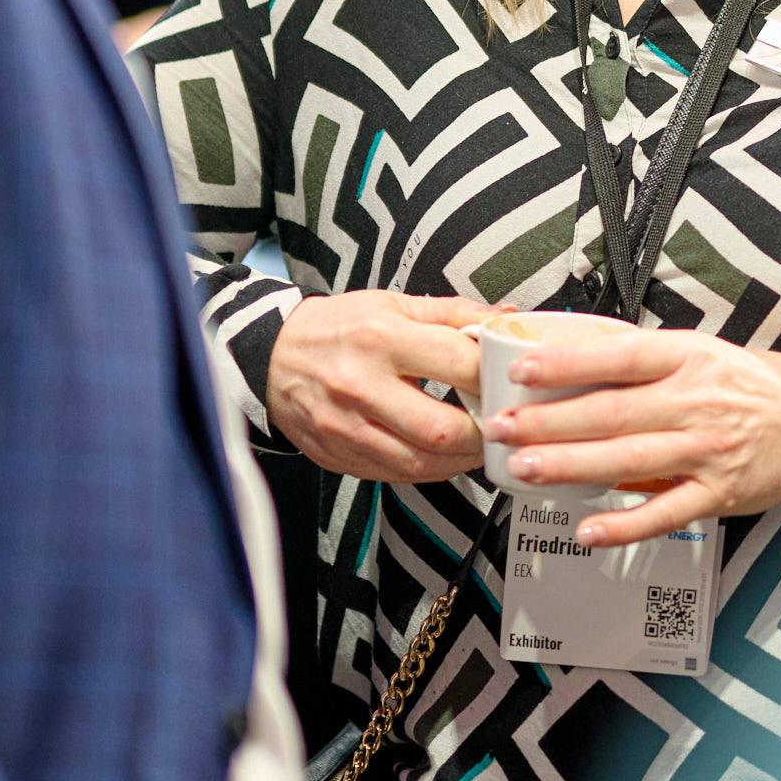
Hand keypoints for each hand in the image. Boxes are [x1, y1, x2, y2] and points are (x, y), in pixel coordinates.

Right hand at [268, 290, 493, 482]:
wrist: (273, 356)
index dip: (493, 376)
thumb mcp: (392, 304)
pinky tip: (444, 455)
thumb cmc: (339, 327)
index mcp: (380, 338)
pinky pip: (397, 476)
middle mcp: (361, 386)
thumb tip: (505, 317)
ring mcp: (347, 428)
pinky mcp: (339, 457)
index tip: (507, 379)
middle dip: (483, 432)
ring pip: (421, 463)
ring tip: (479, 443)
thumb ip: (453, 312)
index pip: (458, 364)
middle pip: (441, 429)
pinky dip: (430, 470)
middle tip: (499, 422)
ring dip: (462, 460)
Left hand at [490, 330, 780, 546]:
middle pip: (612, 413)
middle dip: (550, 422)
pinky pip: (665, 513)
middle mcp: (696, 401)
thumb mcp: (702, 352)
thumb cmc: (749, 384)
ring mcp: (707, 451)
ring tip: (524, 468)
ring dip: (571, 466)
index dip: (568, 363)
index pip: (618, 357)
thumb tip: (575, 357)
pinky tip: (588, 530)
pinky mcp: (718, 494)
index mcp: (689, 357)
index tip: (521, 370)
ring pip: (628, 460)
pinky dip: (625, 525)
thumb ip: (645, 360)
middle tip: (500, 426)